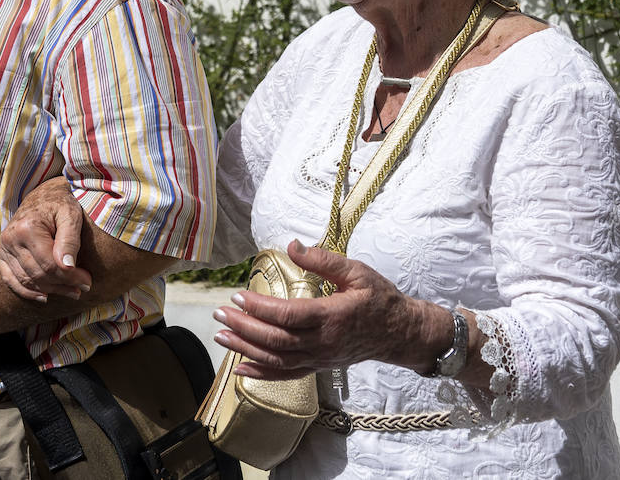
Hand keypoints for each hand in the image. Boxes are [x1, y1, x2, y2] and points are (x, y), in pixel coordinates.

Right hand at [0, 176, 92, 301]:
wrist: (42, 195)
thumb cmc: (61, 203)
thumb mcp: (71, 215)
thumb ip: (70, 240)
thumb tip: (68, 267)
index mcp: (26, 228)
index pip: (50, 264)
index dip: (70, 277)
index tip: (88, 282)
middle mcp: (10, 239)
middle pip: (38, 275)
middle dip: (63, 285)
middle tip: (84, 288)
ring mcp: (3, 249)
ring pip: (27, 281)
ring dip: (51, 290)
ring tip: (72, 291)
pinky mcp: (1, 255)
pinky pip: (12, 281)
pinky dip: (28, 292)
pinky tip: (46, 297)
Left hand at [211, 240, 450, 379]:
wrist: (400, 333)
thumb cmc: (379, 299)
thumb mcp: (357, 271)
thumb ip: (323, 260)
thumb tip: (292, 246)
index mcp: (331, 316)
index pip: (287, 315)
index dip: (259, 307)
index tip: (238, 294)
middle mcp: (322, 342)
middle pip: (275, 339)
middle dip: (243, 326)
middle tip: (219, 311)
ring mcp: (320, 358)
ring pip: (276, 360)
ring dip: (245, 349)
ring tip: (221, 334)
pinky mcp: (319, 367)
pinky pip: (286, 375)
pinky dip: (261, 374)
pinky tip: (240, 368)